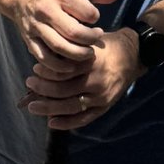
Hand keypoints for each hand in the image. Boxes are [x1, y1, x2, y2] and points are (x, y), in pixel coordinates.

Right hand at [9, 0, 119, 63]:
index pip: (84, 10)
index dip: (95, 18)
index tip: (96, 21)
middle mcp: (47, 10)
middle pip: (73, 32)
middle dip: (90, 40)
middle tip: (97, 40)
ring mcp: (37, 27)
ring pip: (60, 47)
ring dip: (78, 55)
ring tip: (88, 54)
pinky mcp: (29, 40)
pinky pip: (45, 58)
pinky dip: (59, 67)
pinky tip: (70, 67)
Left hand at [20, 29, 141, 128]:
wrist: (134, 55)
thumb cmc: (106, 44)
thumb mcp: (89, 40)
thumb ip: (71, 49)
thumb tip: (45, 57)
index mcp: (91, 61)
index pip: (64, 71)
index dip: (47, 72)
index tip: (34, 69)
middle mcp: (96, 80)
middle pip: (64, 90)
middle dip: (43, 90)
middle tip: (29, 84)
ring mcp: (101, 96)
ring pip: (71, 106)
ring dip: (50, 108)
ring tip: (33, 106)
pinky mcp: (105, 107)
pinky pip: (84, 119)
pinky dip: (67, 123)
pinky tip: (51, 122)